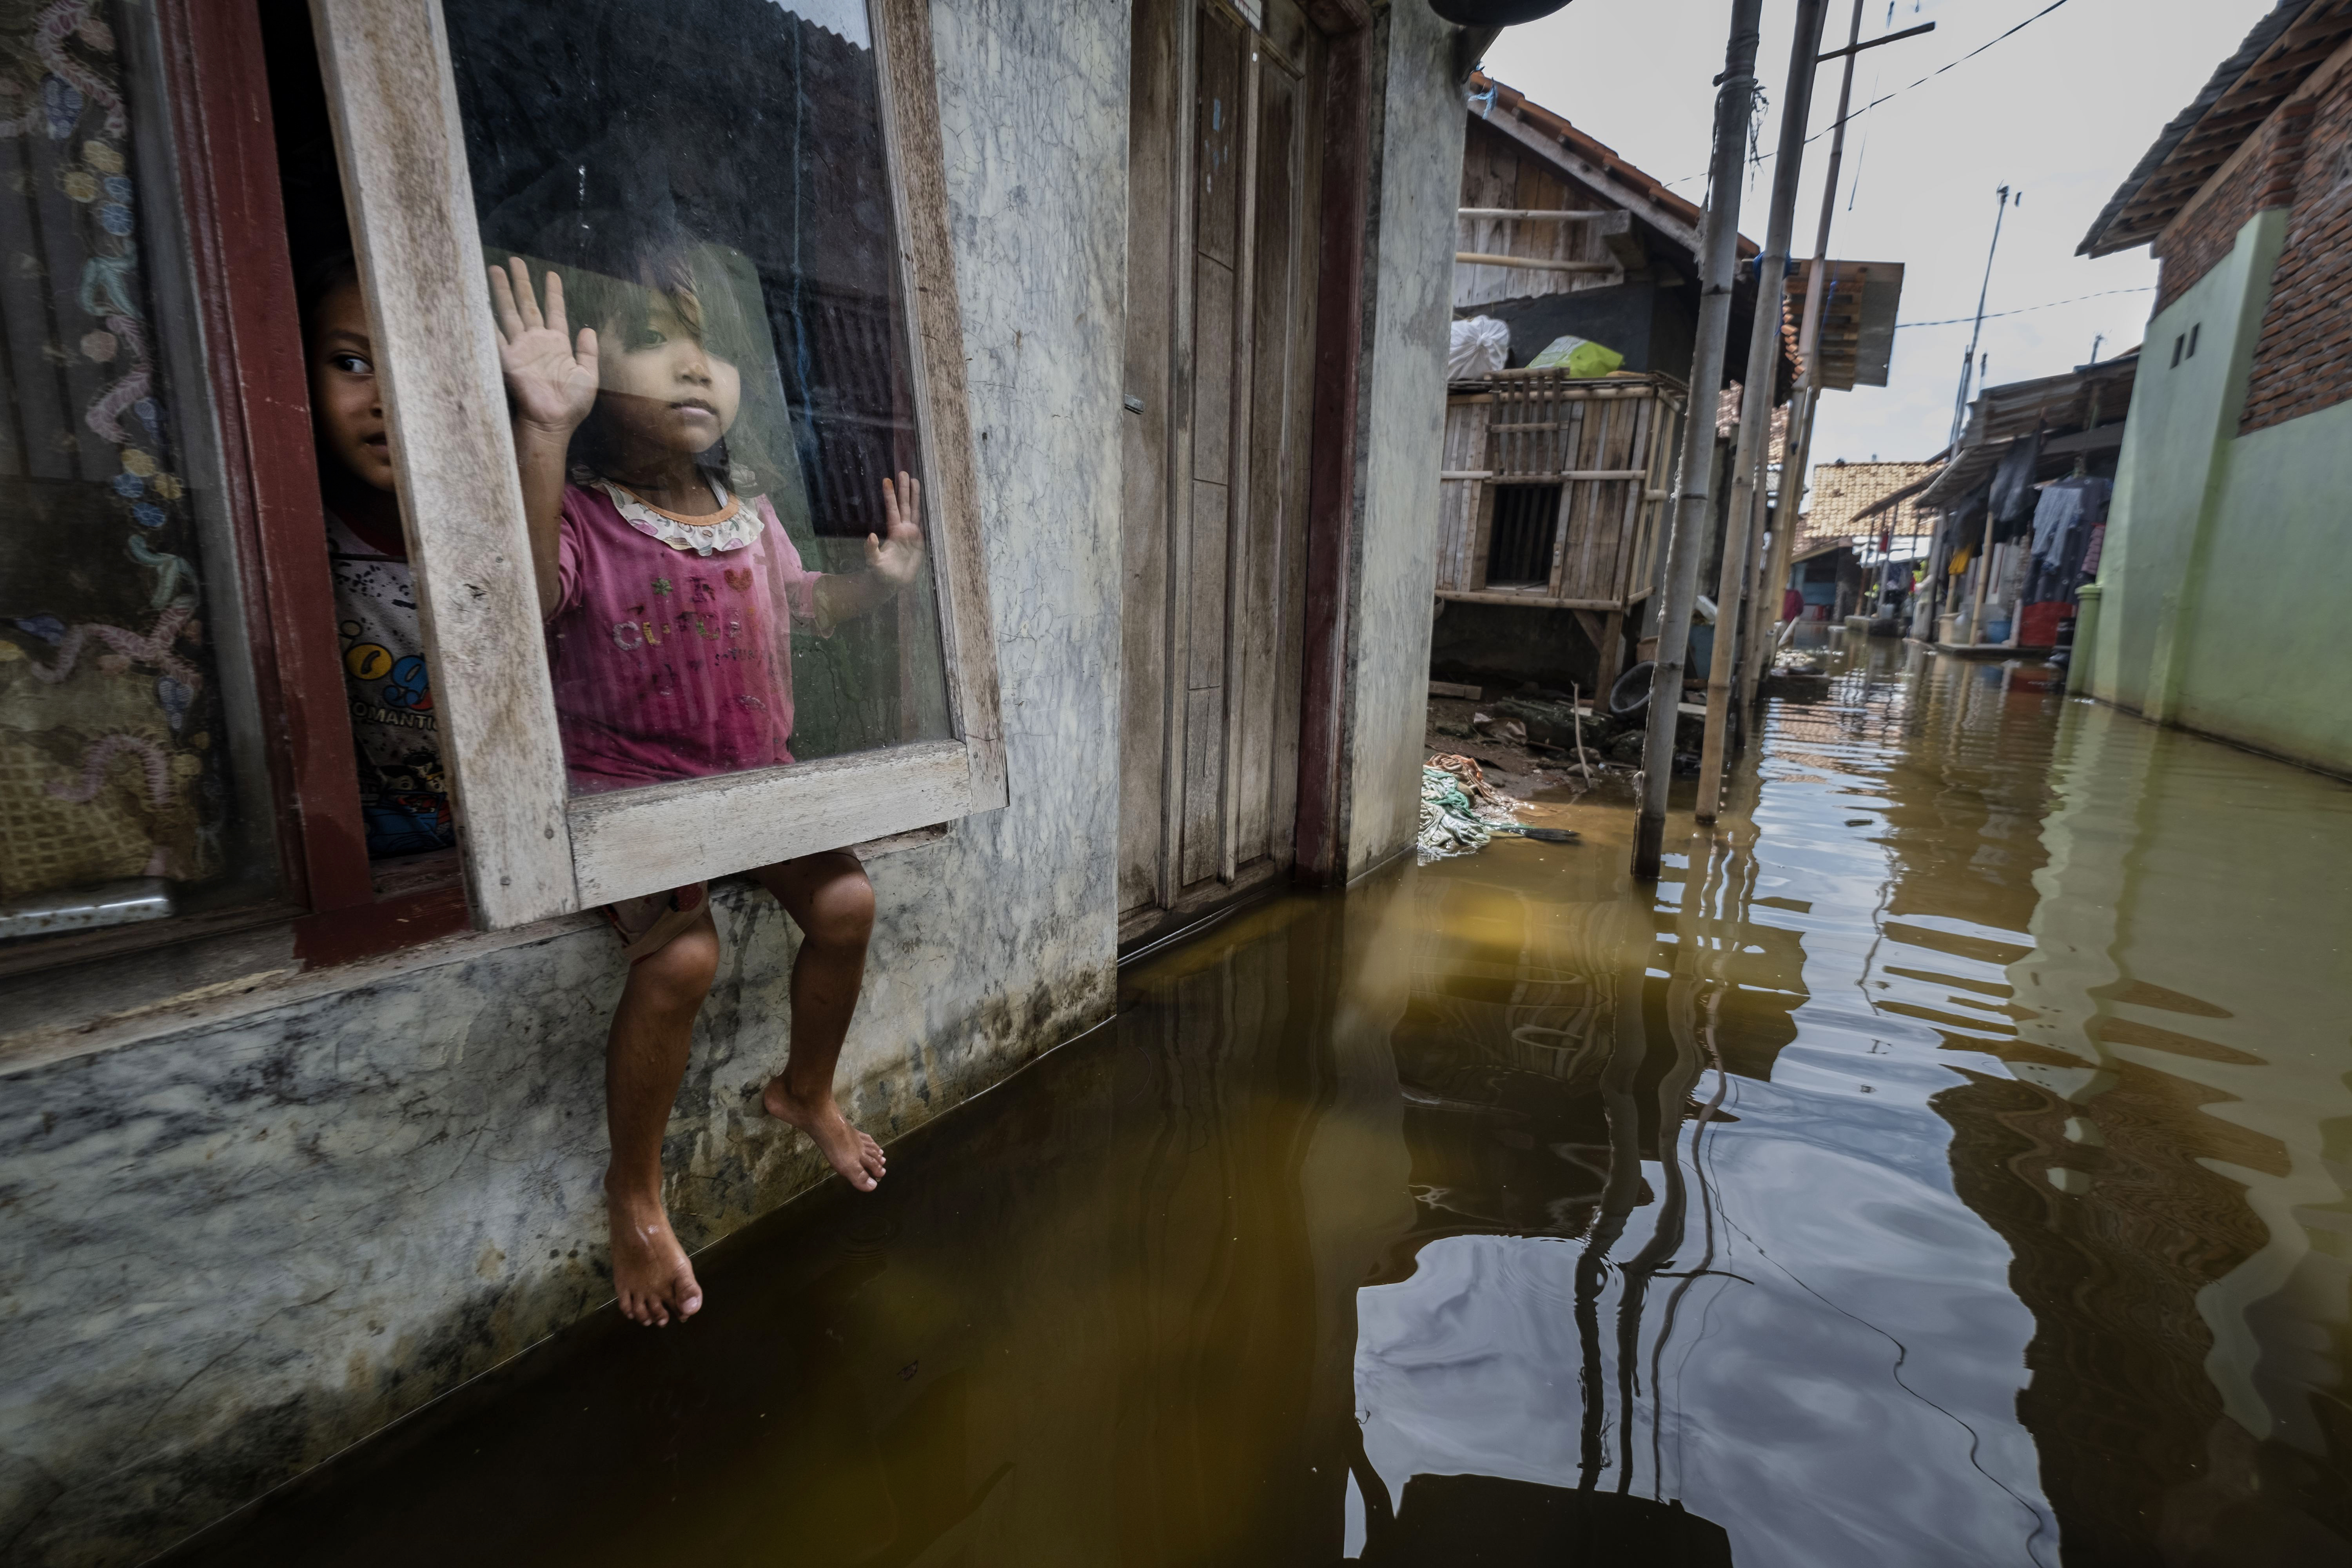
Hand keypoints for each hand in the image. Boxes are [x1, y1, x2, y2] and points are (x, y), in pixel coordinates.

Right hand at [489, 257, 597, 436]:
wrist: (554, 422)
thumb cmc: (572, 404)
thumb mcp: (589, 375)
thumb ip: (588, 351)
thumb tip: (588, 329)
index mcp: (557, 344)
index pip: (554, 311)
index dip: (553, 293)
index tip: (551, 274)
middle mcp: (537, 342)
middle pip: (527, 305)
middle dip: (521, 282)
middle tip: (515, 260)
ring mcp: (521, 348)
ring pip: (510, 312)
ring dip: (503, 291)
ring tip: (495, 269)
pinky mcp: (508, 359)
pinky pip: (496, 336)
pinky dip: (488, 320)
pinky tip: (480, 302)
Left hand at [864, 471, 925, 589]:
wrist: (892, 583)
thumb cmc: (881, 573)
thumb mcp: (874, 562)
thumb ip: (871, 550)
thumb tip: (871, 536)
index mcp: (894, 531)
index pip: (892, 509)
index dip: (890, 495)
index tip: (887, 480)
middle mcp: (903, 529)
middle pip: (904, 505)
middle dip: (904, 489)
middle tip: (903, 472)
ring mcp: (912, 535)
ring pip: (915, 511)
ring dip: (915, 497)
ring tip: (916, 480)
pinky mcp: (920, 543)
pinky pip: (924, 524)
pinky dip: (926, 513)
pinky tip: (928, 503)